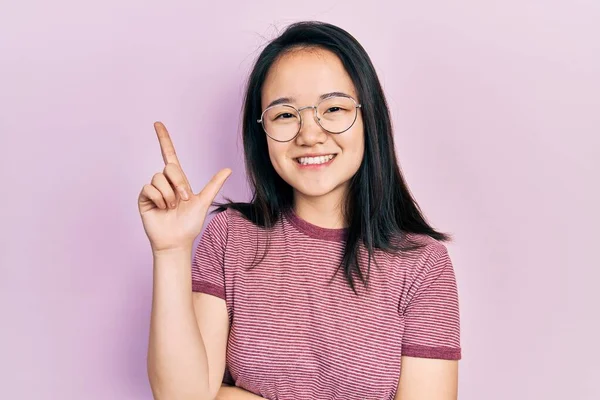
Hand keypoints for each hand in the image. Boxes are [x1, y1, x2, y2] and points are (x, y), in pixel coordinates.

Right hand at [138, 121, 230, 253]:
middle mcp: (164, 182)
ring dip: (169, 195)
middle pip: (169, 167)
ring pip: (159, 178)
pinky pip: (149, 188)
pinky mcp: (144, 198)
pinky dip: (159, 199)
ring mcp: (153, 190)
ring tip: (171, 208)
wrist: (177, 241)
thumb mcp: (204, 201)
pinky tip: (161, 209)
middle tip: (183, 199)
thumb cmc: (190, 224)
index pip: (169, 154)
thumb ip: (214, 184)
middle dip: (179, 183)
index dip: (164, 139)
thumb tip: (228, 169)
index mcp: (178, 180)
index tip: (157, 123)